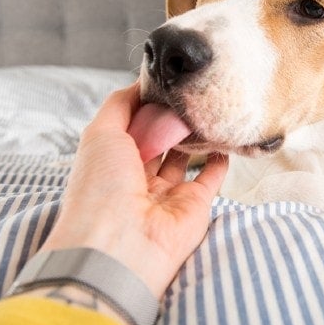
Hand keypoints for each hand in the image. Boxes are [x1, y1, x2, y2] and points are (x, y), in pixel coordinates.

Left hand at [40, 84, 227, 299]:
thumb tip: (140, 83)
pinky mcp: (195, 205)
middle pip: (158, 139)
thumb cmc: (101, 188)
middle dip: (170, 116)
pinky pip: (211, 177)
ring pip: (184, 155)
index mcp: (111, 161)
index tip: (164, 78)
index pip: (131, 126)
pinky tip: (224, 136)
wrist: (120, 245)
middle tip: (188, 90)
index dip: (145, 103)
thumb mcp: (99, 134)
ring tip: (206, 106)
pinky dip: (220, 158)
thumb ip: (119, 105)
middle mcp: (137, 177)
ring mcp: (167, 192)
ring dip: (194, 133)